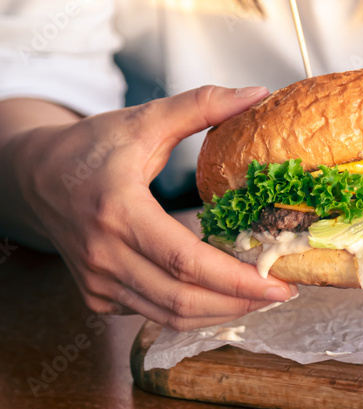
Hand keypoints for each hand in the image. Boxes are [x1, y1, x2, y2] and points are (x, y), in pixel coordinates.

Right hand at [13, 86, 296, 328]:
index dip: (235, 279)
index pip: (184, 261)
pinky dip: (191, 310)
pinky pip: (151, 313)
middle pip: (182, 299)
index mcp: (118, 210)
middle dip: (239, 302)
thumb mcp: (144, 120)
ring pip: (168, 315)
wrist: (36, 177)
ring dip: (220, 313)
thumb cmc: (91, 148)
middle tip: (280, 293)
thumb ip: (201, 106)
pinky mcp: (98, 296)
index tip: (278, 283)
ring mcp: (98, 281)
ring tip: (258, 297)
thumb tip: (258, 93)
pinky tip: (220, 296)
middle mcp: (104, 254)